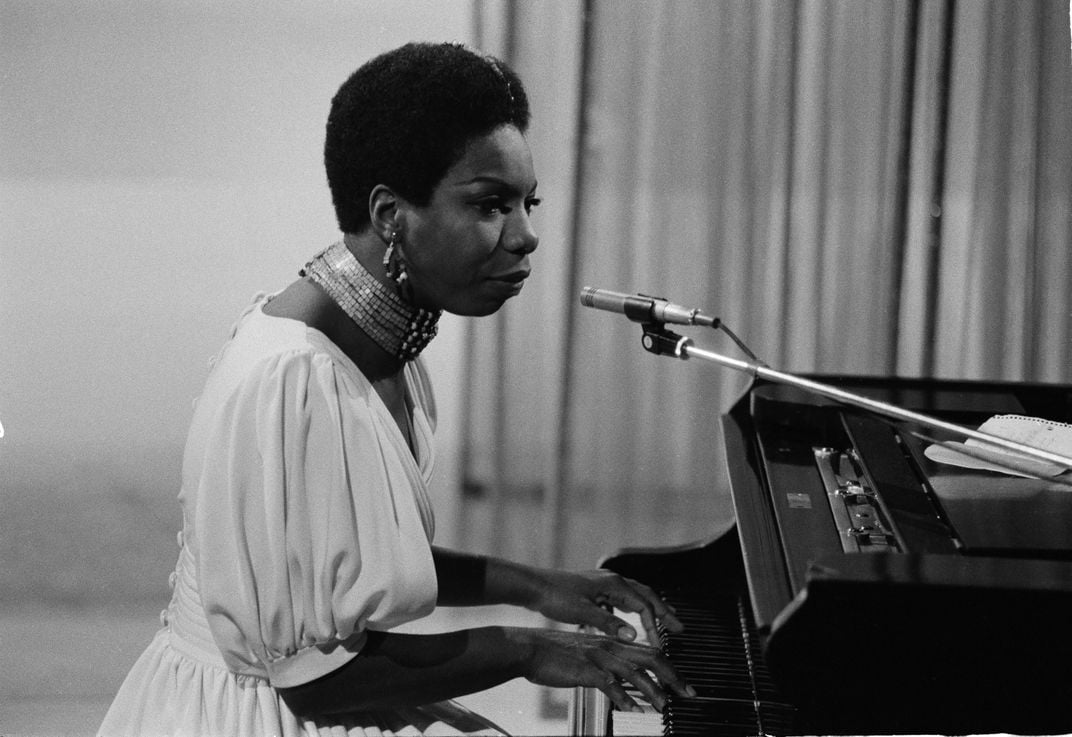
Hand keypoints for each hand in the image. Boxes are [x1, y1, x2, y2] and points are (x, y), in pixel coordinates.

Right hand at [508, 627, 695, 713]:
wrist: (530, 648)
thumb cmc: (556, 654)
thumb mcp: (587, 656)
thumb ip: (608, 666)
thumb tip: (625, 683)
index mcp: (612, 642)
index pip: (650, 651)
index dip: (670, 667)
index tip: (682, 684)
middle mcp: (610, 646)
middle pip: (651, 658)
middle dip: (673, 677)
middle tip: (688, 693)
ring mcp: (599, 657)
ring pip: (635, 672)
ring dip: (653, 690)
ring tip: (664, 706)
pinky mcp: (585, 669)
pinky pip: (610, 684)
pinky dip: (624, 697)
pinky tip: (632, 709)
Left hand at [523, 568, 683, 644]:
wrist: (533, 586)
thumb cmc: (555, 596)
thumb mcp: (583, 612)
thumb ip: (609, 624)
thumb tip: (633, 636)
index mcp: (613, 585)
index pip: (644, 606)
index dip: (656, 625)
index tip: (663, 643)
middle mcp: (611, 581)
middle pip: (646, 596)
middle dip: (664, 612)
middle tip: (679, 628)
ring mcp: (603, 584)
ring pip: (635, 596)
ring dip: (649, 610)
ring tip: (661, 622)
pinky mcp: (594, 590)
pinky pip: (621, 599)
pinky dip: (631, 609)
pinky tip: (627, 620)